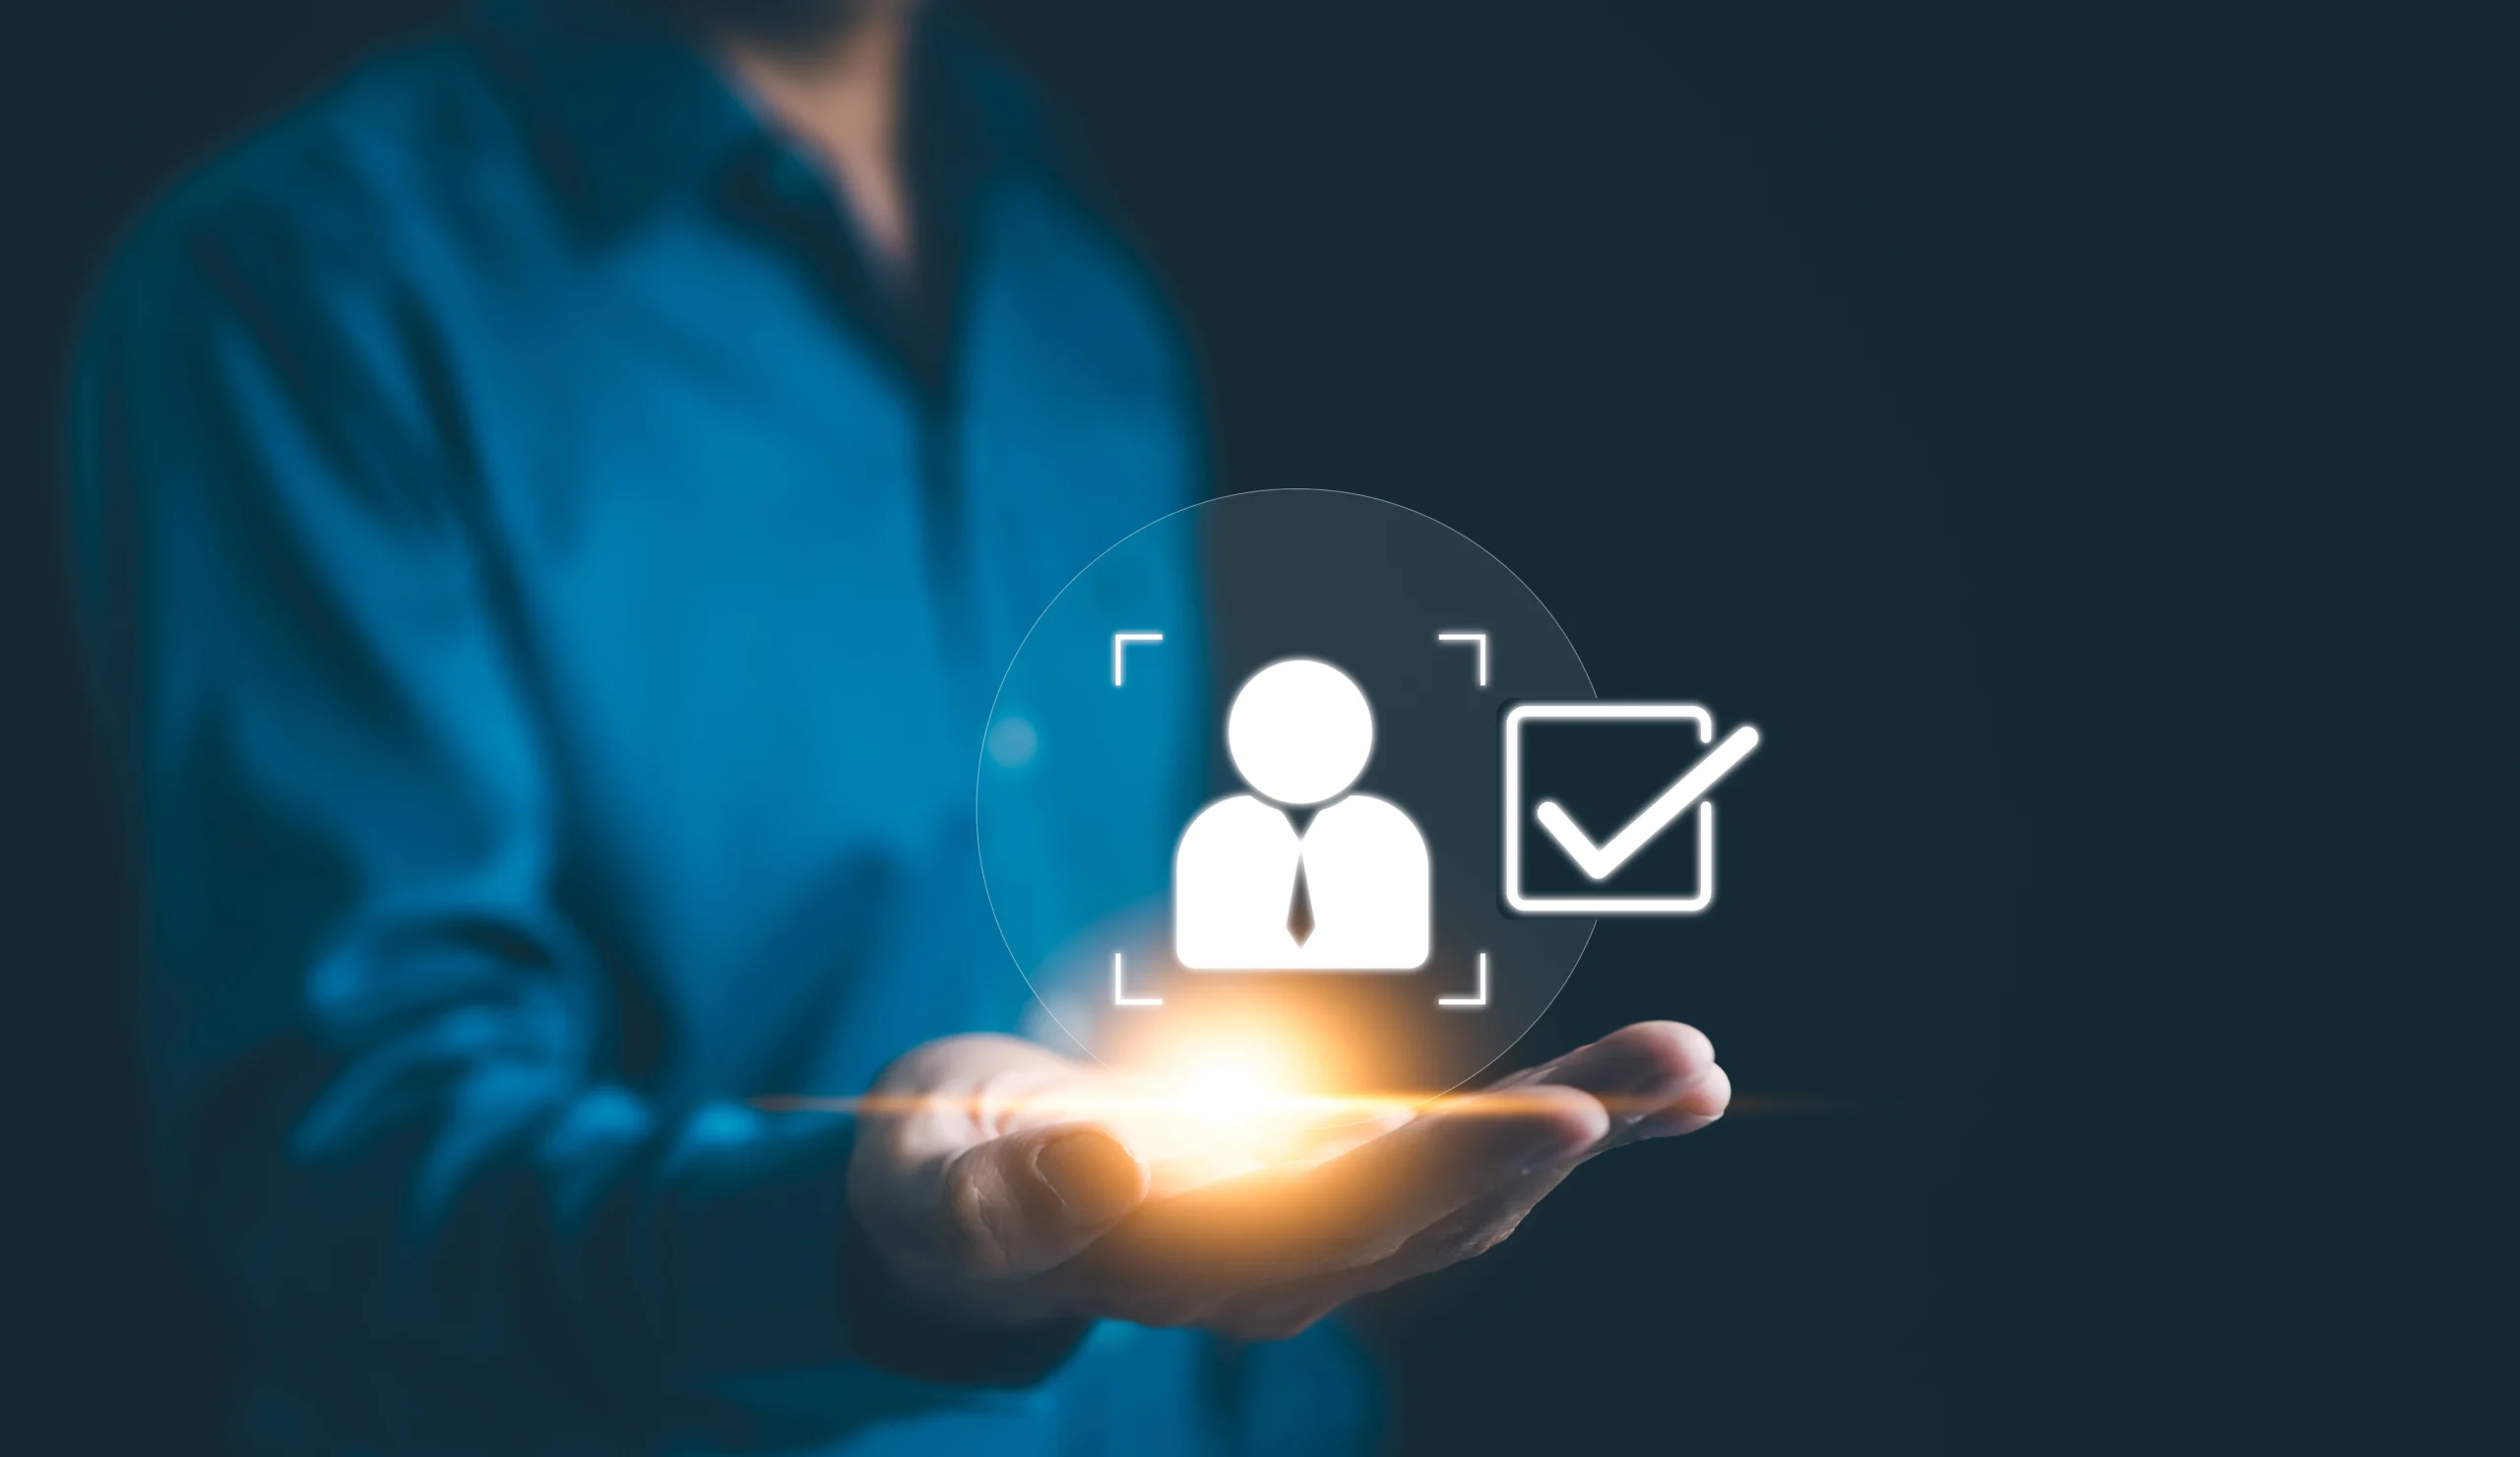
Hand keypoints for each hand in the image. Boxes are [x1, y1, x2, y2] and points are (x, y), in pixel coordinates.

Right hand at [846, 1023, 1728, 1340]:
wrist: (960, 1207)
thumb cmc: (942, 1176)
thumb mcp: (941, 1177)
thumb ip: (1013, 1188)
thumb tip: (1104, 1166)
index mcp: (1176, 1263)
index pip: (1326, 1223)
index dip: (1437, 1170)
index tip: (1548, 1119)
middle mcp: (1269, 1270)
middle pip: (1435, 1209)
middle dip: (1557, 1138)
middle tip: (1675, 1070)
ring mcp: (1314, 1237)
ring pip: (1473, 1194)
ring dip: (1587, 1130)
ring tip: (1693, 1065)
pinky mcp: (1339, 1196)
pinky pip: (1467, 1167)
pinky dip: (1559, 1126)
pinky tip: (1654, 1092)